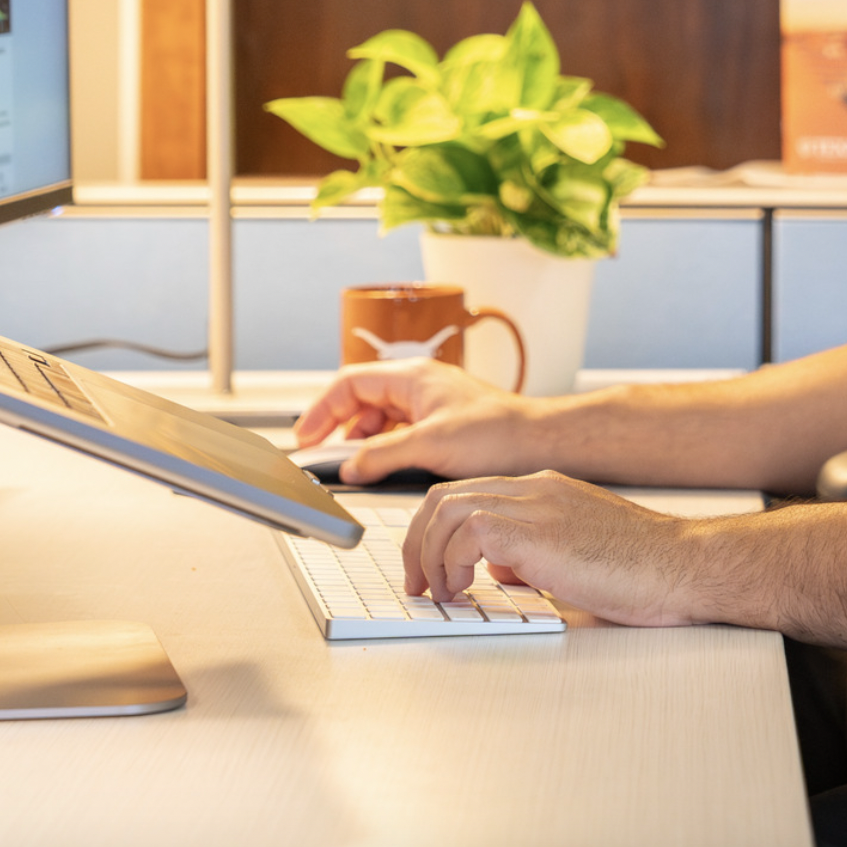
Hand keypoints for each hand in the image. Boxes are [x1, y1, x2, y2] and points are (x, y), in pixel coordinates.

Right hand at [292, 358, 537, 484]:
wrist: (540, 443)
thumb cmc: (498, 433)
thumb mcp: (430, 446)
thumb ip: (382, 455)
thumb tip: (350, 466)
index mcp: (412, 377)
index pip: (350, 383)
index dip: (322, 409)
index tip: (305, 437)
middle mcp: (419, 385)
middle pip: (362, 400)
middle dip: (340, 428)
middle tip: (324, 456)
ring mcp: (431, 404)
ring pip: (381, 419)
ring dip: (364, 442)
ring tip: (357, 467)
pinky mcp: (443, 424)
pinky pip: (401, 432)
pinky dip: (386, 449)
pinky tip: (386, 469)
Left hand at [403, 471, 720, 627]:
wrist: (682, 566)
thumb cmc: (642, 570)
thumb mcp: (574, 558)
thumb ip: (531, 556)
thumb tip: (495, 570)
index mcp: (544, 492)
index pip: (467, 494)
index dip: (435, 531)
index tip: (429, 568)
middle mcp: (535, 490)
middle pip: (444, 495)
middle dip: (418, 541)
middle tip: (419, 584)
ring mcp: (536, 505)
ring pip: (446, 508)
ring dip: (428, 554)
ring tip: (439, 592)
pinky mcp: (538, 531)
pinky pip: (468, 531)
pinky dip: (452, 562)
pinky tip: (465, 590)